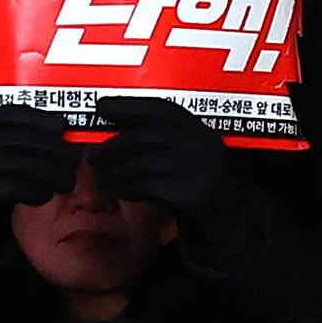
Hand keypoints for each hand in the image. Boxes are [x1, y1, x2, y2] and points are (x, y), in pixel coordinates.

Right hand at [0, 103, 80, 219]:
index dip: (40, 118)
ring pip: (20, 163)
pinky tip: (45, 196)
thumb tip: (62, 139)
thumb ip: (20, 146)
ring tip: (66, 182)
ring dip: (50, 173)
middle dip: (53, 149)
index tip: (63, 127)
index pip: (10, 114)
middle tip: (74, 160)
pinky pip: (11, 187)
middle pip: (20, 139)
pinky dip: (34, 191)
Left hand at [84, 95, 229, 217]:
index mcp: (198, 129)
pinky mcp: (187, 192)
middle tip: (95, 155)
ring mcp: (194, 168)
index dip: (128, 106)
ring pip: (141, 164)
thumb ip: (163, 139)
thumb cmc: (197, 182)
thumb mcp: (190, 152)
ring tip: (102, 178)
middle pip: (145, 137)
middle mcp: (198, 144)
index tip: (103, 107)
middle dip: (114, 146)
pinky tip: (118, 190)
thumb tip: (116, 131)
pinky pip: (146, 187)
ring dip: (115, 172)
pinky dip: (127, 187)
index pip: (159, 108)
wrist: (226, 215)